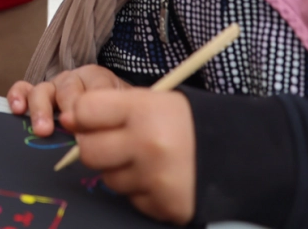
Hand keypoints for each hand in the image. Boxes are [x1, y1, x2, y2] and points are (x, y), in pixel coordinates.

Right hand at [9, 64, 129, 137]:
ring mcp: (53, 86)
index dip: (91, 107)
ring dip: (41, 110)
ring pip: (42, 90)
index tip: (88, 127)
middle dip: (67, 109)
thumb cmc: (114, 117)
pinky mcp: (36, 95)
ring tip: (43, 129)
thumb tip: (107, 138)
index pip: (95, 87)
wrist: (110, 116)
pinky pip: (23, 90)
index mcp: (98, 78)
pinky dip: (17, 96)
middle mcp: (73, 80)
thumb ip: (116, 119)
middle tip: (71, 129)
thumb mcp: (122, 114)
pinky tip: (16, 109)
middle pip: (67, 88)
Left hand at [60, 88, 196, 224]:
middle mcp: (148, 144)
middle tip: (116, 144)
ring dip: (122, 172)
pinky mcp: (164, 205)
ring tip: (148, 161)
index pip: (85, 110)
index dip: (82, 115)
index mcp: (145, 109)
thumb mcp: (155, 101)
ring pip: (109, 179)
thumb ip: (112, 108)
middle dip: (96, 148)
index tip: (88, 119)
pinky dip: (142, 191)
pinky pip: (132, 200)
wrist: (238, 154)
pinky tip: (161, 178)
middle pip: (88, 152)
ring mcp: (156, 178)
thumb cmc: (188, 124)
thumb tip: (68, 120)